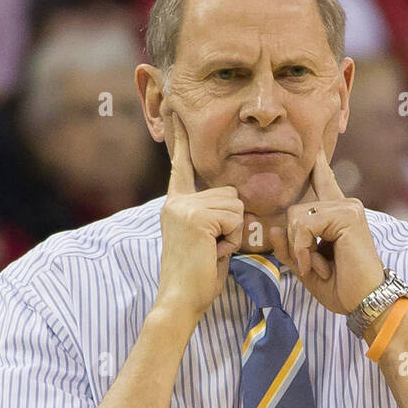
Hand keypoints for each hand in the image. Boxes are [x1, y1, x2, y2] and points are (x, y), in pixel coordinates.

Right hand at [156, 113, 244, 328]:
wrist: (179, 301)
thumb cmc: (196, 279)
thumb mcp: (206, 241)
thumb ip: (214, 218)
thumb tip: (235, 205)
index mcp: (176, 204)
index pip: (181, 166)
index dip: (179, 138)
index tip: (172, 107)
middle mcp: (176, 201)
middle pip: (229, 193)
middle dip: (232, 223)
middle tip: (213, 248)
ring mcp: (184, 208)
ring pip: (234, 205)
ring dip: (232, 232)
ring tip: (212, 251)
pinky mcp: (195, 217)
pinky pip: (233, 218)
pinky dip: (231, 238)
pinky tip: (213, 252)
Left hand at [267, 147, 384, 316]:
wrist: (365, 302)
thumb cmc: (341, 288)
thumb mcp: (307, 267)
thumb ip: (290, 248)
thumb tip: (274, 228)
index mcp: (338, 214)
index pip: (324, 181)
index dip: (319, 164)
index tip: (316, 146)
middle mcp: (345, 205)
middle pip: (294, 210)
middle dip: (293, 243)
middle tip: (310, 266)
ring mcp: (348, 208)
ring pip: (296, 217)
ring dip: (298, 249)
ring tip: (316, 267)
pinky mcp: (347, 215)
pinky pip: (304, 225)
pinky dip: (303, 249)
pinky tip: (315, 266)